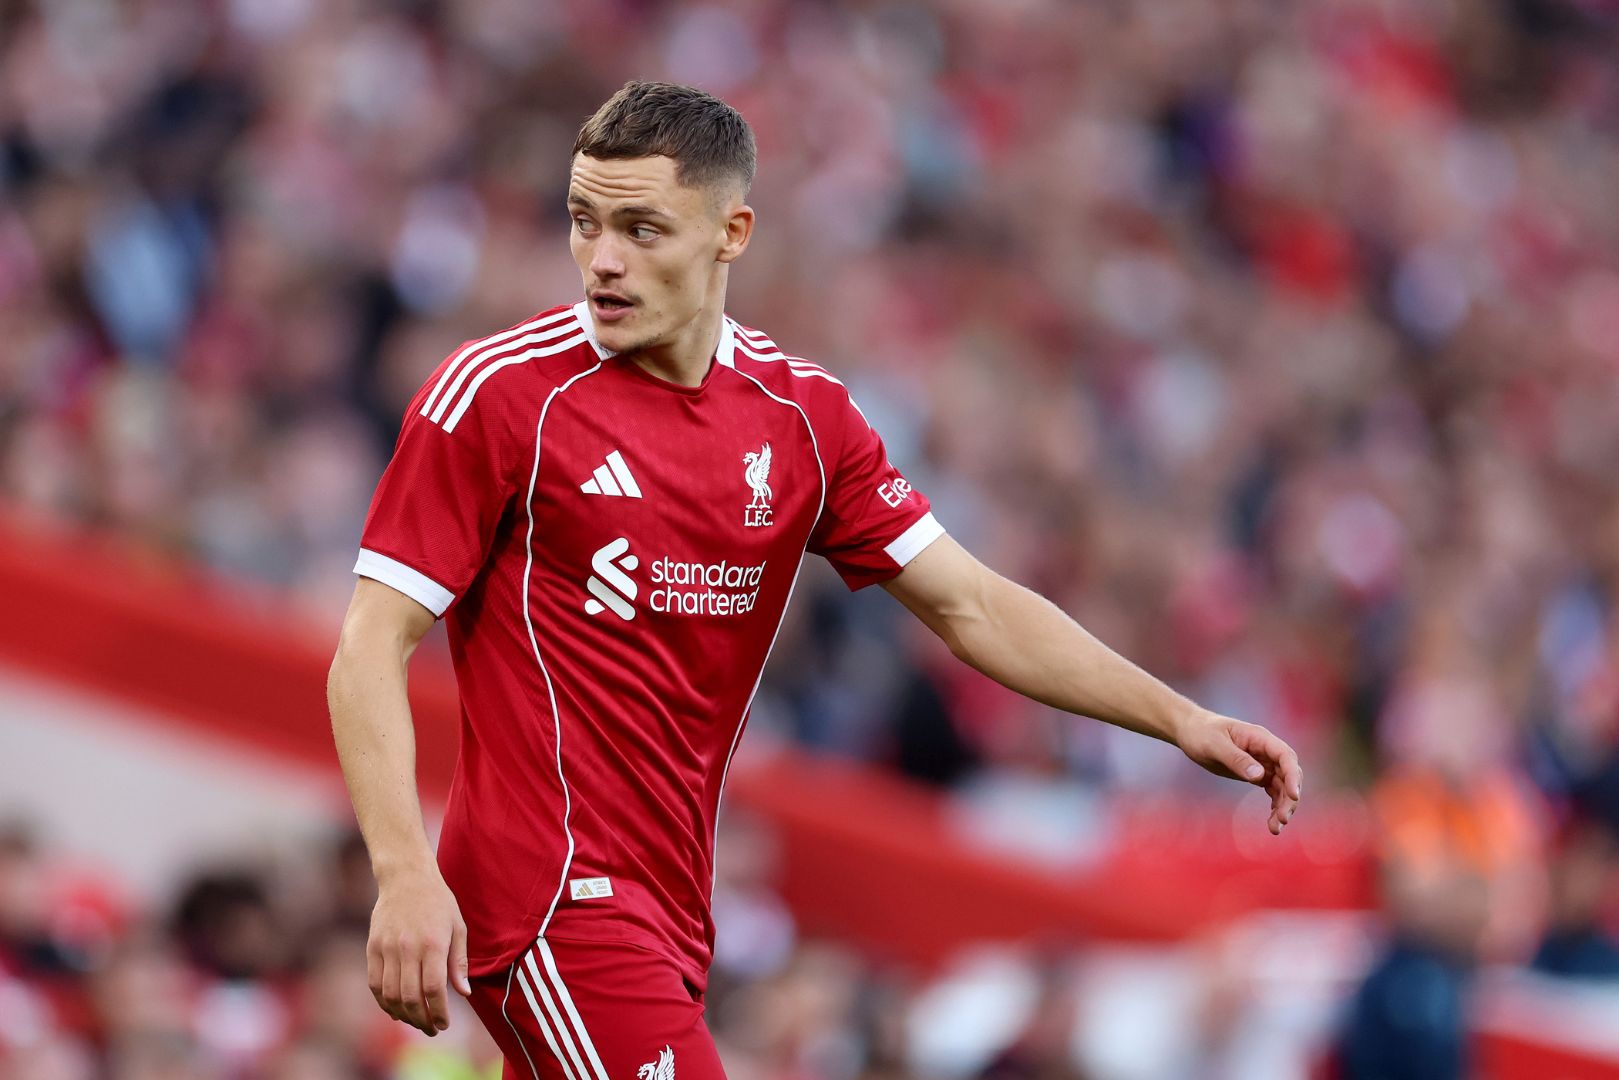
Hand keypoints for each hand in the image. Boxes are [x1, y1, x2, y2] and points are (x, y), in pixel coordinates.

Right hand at [367, 866, 471, 1035]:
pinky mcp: (372, 947)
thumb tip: (464, 993)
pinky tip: (396, 1009)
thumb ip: (459, 962)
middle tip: (431, 1029)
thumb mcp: (458, 927)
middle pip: (411, 997)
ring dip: (403, 1015)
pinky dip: (384, 1002)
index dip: (438, 1012)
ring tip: (416, 1021)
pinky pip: (374, 984)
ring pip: (390, 995)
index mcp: (433, 943)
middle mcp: (408, 948)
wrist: (406, 877)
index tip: (444, 1024)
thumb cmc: (438, 902)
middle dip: (422, 1020)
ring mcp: (387, 948)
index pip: (433, 989)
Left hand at [1176, 711, 1301, 834]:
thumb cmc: (1201, 733)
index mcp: (1259, 738)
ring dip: (1283, 806)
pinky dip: (1275, 804)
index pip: (1285, 756)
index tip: (1293, 796)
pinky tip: (1272, 821)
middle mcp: (1266, 750)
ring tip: (1275, 828)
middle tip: (1282, 820)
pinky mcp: (1256, 773)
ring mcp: (1263, 762)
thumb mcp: (1214, 745)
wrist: (1191, 731)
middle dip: (1289, 797)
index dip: (1292, 776)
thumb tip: (1259, 776)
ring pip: (1283, 785)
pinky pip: (1273, 789)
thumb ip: (1236, 759)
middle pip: (1288, 774)